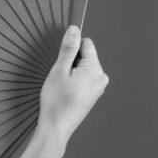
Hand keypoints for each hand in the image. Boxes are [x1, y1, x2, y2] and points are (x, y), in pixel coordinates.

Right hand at [37, 26, 108, 142]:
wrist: (57, 127)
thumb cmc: (56, 101)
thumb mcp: (59, 71)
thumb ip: (68, 49)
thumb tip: (74, 30)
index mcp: (95, 69)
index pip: (86, 44)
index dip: (71, 47)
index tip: (61, 58)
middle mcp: (101, 77)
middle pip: (85, 56)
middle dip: (70, 61)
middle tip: (59, 76)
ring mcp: (99, 87)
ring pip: (83, 67)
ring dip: (71, 71)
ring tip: (62, 85)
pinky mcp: (94, 94)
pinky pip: (84, 78)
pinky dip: (74, 80)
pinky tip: (66, 91)